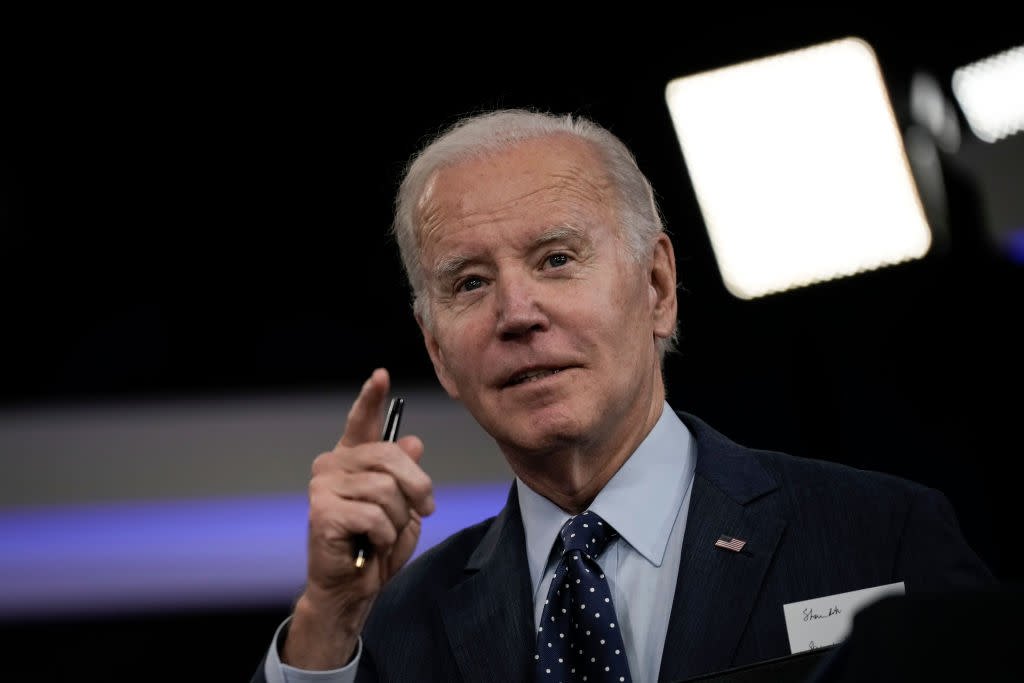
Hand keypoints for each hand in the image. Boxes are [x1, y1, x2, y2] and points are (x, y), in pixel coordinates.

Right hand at [282, 368, 434, 669]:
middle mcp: (332, 465)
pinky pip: (376, 515)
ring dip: (398, 519)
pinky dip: (385, 536)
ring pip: (386, 490)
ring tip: (384, 533)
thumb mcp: (402, 507)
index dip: (371, 398)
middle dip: (417, 487)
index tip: (381, 375)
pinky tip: (370, 544)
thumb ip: (404, 476)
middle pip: (391, 457)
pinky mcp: (322, 512)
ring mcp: (323, 487)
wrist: (353, 588)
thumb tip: (413, 442)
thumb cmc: (376, 544)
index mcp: (351, 459)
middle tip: (425, 510)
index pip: (361, 421)